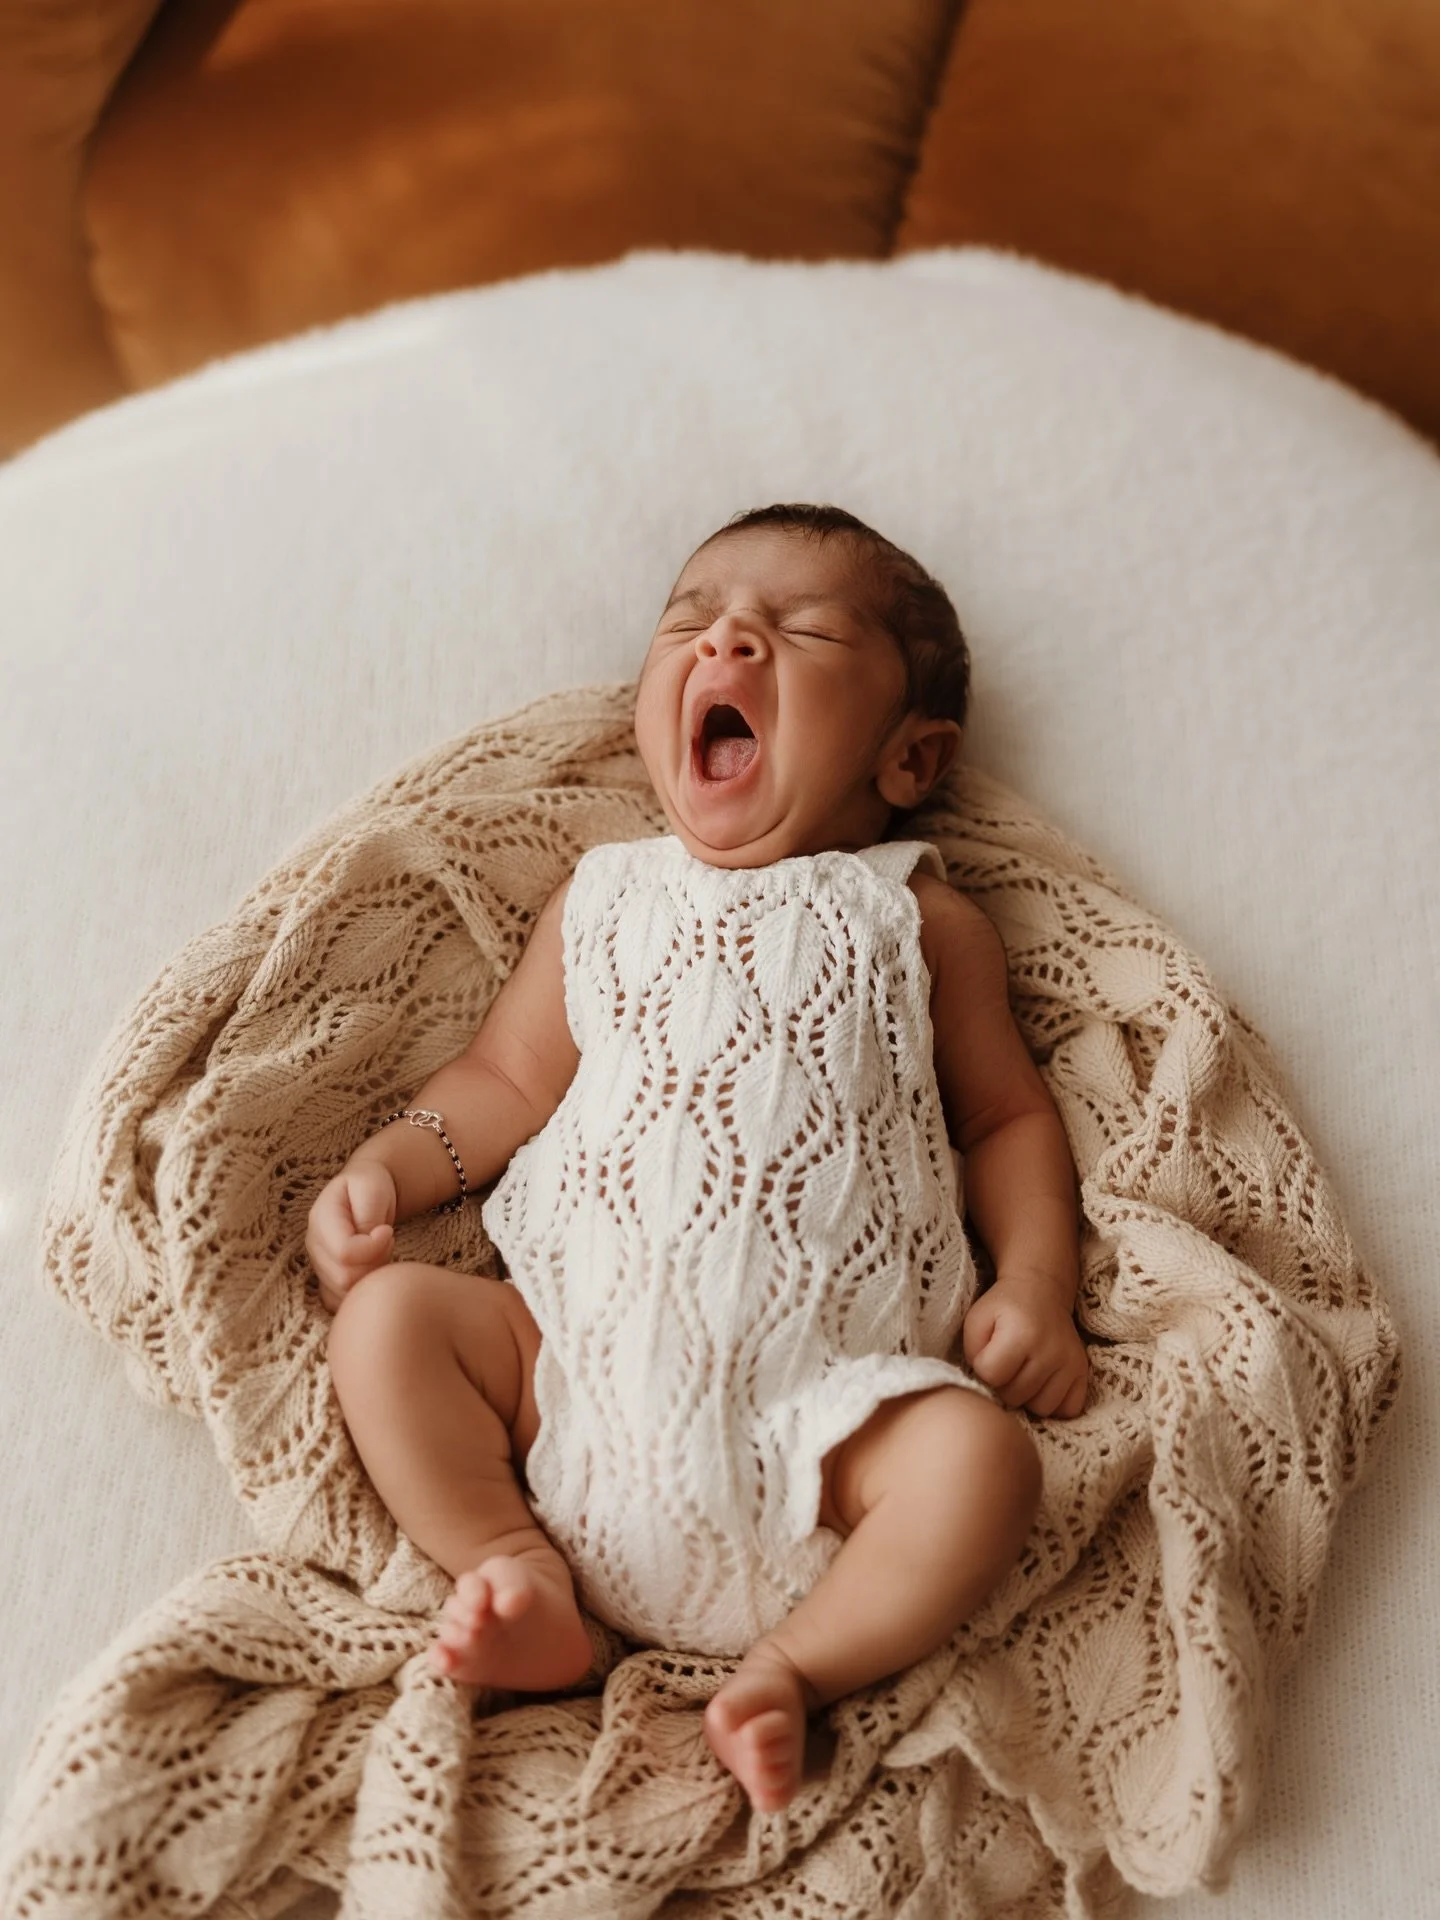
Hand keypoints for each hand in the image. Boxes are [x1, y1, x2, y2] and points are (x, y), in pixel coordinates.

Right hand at [305, 1160, 397, 1311]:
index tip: (387, 1230)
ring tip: (380, 1250)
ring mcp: (318, 1266)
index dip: (373, 1247)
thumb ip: (368, 1214)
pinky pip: (342, 1302)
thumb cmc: (370, 1186)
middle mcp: (314, 1246)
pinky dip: (363, 1291)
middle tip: (386, 1240)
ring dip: (372, 1275)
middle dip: (376, 1261)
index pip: (344, 1252)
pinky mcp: (326, 1282)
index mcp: (320, 1219)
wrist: (366, 1192)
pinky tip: (373, 1267)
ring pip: (346, 1293)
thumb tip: (370, 1240)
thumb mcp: (372, 1187)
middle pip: (345, 1278)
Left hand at [962, 1270, 1087, 1417]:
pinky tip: (1042, 1385)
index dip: (983, 1368)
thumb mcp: (977, 1319)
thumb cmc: (1004, 1307)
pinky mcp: (1082, 1371)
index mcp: (1021, 1334)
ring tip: (1023, 1375)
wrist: (1041, 1290)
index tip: (987, 1354)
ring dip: (1027, 1397)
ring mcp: (1070, 1362)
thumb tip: (985, 1383)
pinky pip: (1068, 1409)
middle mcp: (1050, 1350)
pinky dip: (1053, 1403)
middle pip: (1015, 1396)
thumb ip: (972, 1351)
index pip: (991, 1375)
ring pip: (1041, 1408)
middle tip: (1005, 1365)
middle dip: (1003, 1385)